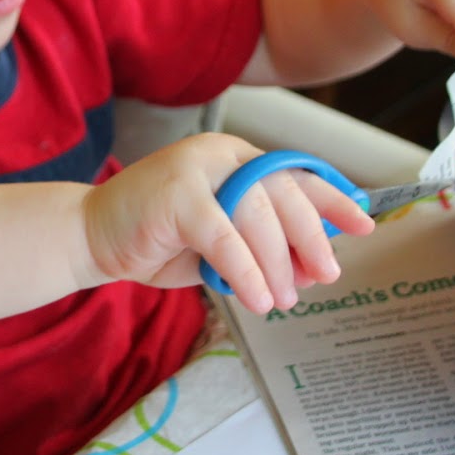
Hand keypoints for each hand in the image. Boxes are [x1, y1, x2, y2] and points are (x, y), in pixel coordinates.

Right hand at [81, 133, 374, 314]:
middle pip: (284, 194)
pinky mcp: (176, 194)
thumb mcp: (222, 243)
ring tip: (282, 301)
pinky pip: (225, 237)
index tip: (364, 224)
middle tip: (325, 278)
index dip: (334, 199)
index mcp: (235, 158)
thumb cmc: (157, 241)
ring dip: (277, 266)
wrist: (90, 237)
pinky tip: (257, 300)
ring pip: (258, 216)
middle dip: (311, 240)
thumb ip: (264, 247)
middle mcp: (221, 154)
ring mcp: (197, 168)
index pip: (296, 173)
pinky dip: (245, 272)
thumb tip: (316, 268)